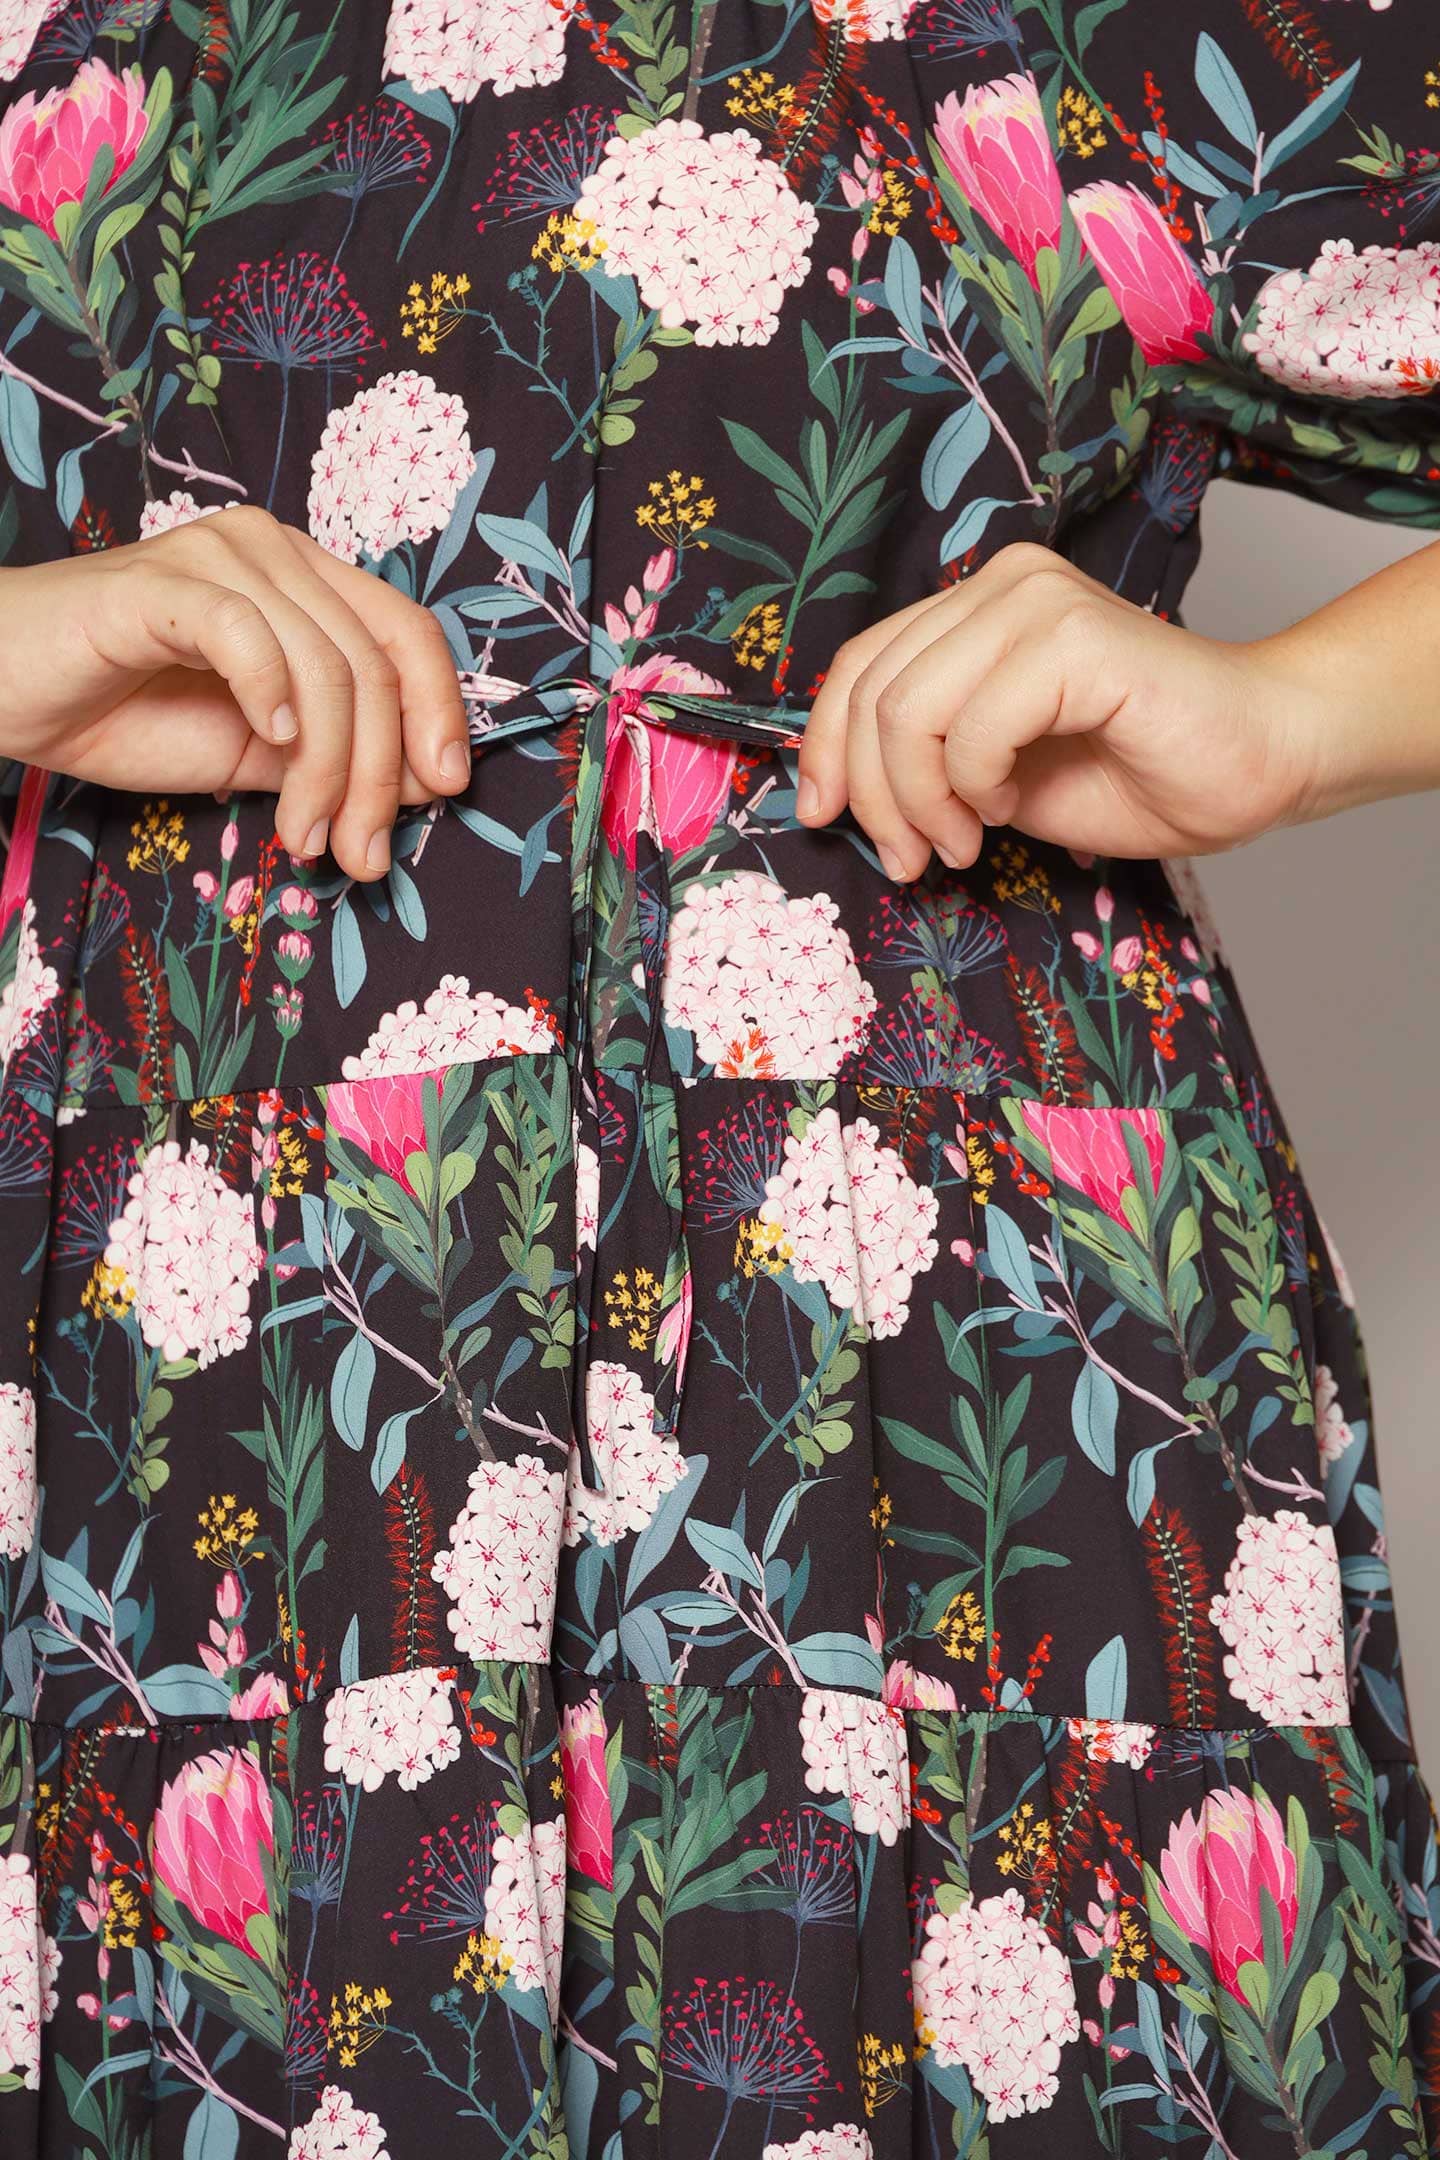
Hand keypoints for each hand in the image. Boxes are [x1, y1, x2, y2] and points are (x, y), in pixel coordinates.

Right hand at [0, 506, 469, 881]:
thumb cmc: (121, 712)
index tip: (447, 791)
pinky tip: (267, 744)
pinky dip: (270, 697)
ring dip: (326, 771)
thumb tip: (422, 782)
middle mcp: (272, 551)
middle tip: (360, 853)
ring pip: (321, 667)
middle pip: (370, 666)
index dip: (440, 711)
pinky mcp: (162, 583)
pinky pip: (246, 635)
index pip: (405, 633)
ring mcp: (218, 557)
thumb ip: (334, 758)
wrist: (5, 690)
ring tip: (303, 834)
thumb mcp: (254, 753)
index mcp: (303, 579)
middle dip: (377, 776)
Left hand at [796, 542, 1331, 876]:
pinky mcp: (1073, 636)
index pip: (859, 664)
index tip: (825, 818)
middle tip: (910, 857)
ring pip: (907, 710)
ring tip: (963, 841)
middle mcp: (1001, 584)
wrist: (1259, 764)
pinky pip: (972, 727)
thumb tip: (829, 792)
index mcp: (976, 606)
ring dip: (921, 800)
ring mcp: (1037, 600)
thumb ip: (922, 760)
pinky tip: (1008, 808)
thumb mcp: (991, 775)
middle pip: (870, 690)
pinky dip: (975, 788)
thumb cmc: (1137, 772)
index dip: (822, 745)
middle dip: (872, 794)